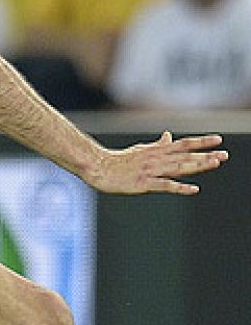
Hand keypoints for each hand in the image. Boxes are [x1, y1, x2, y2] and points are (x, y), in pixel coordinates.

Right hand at [84, 131, 227, 194]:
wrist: (97, 167)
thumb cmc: (118, 160)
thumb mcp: (141, 149)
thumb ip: (158, 145)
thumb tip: (169, 135)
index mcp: (156, 151)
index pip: (183, 144)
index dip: (201, 142)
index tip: (218, 140)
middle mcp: (156, 159)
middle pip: (185, 156)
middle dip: (206, 155)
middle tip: (225, 154)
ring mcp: (151, 171)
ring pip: (179, 167)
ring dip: (198, 165)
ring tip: (215, 163)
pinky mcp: (144, 183)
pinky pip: (165, 185)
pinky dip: (180, 187)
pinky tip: (193, 189)